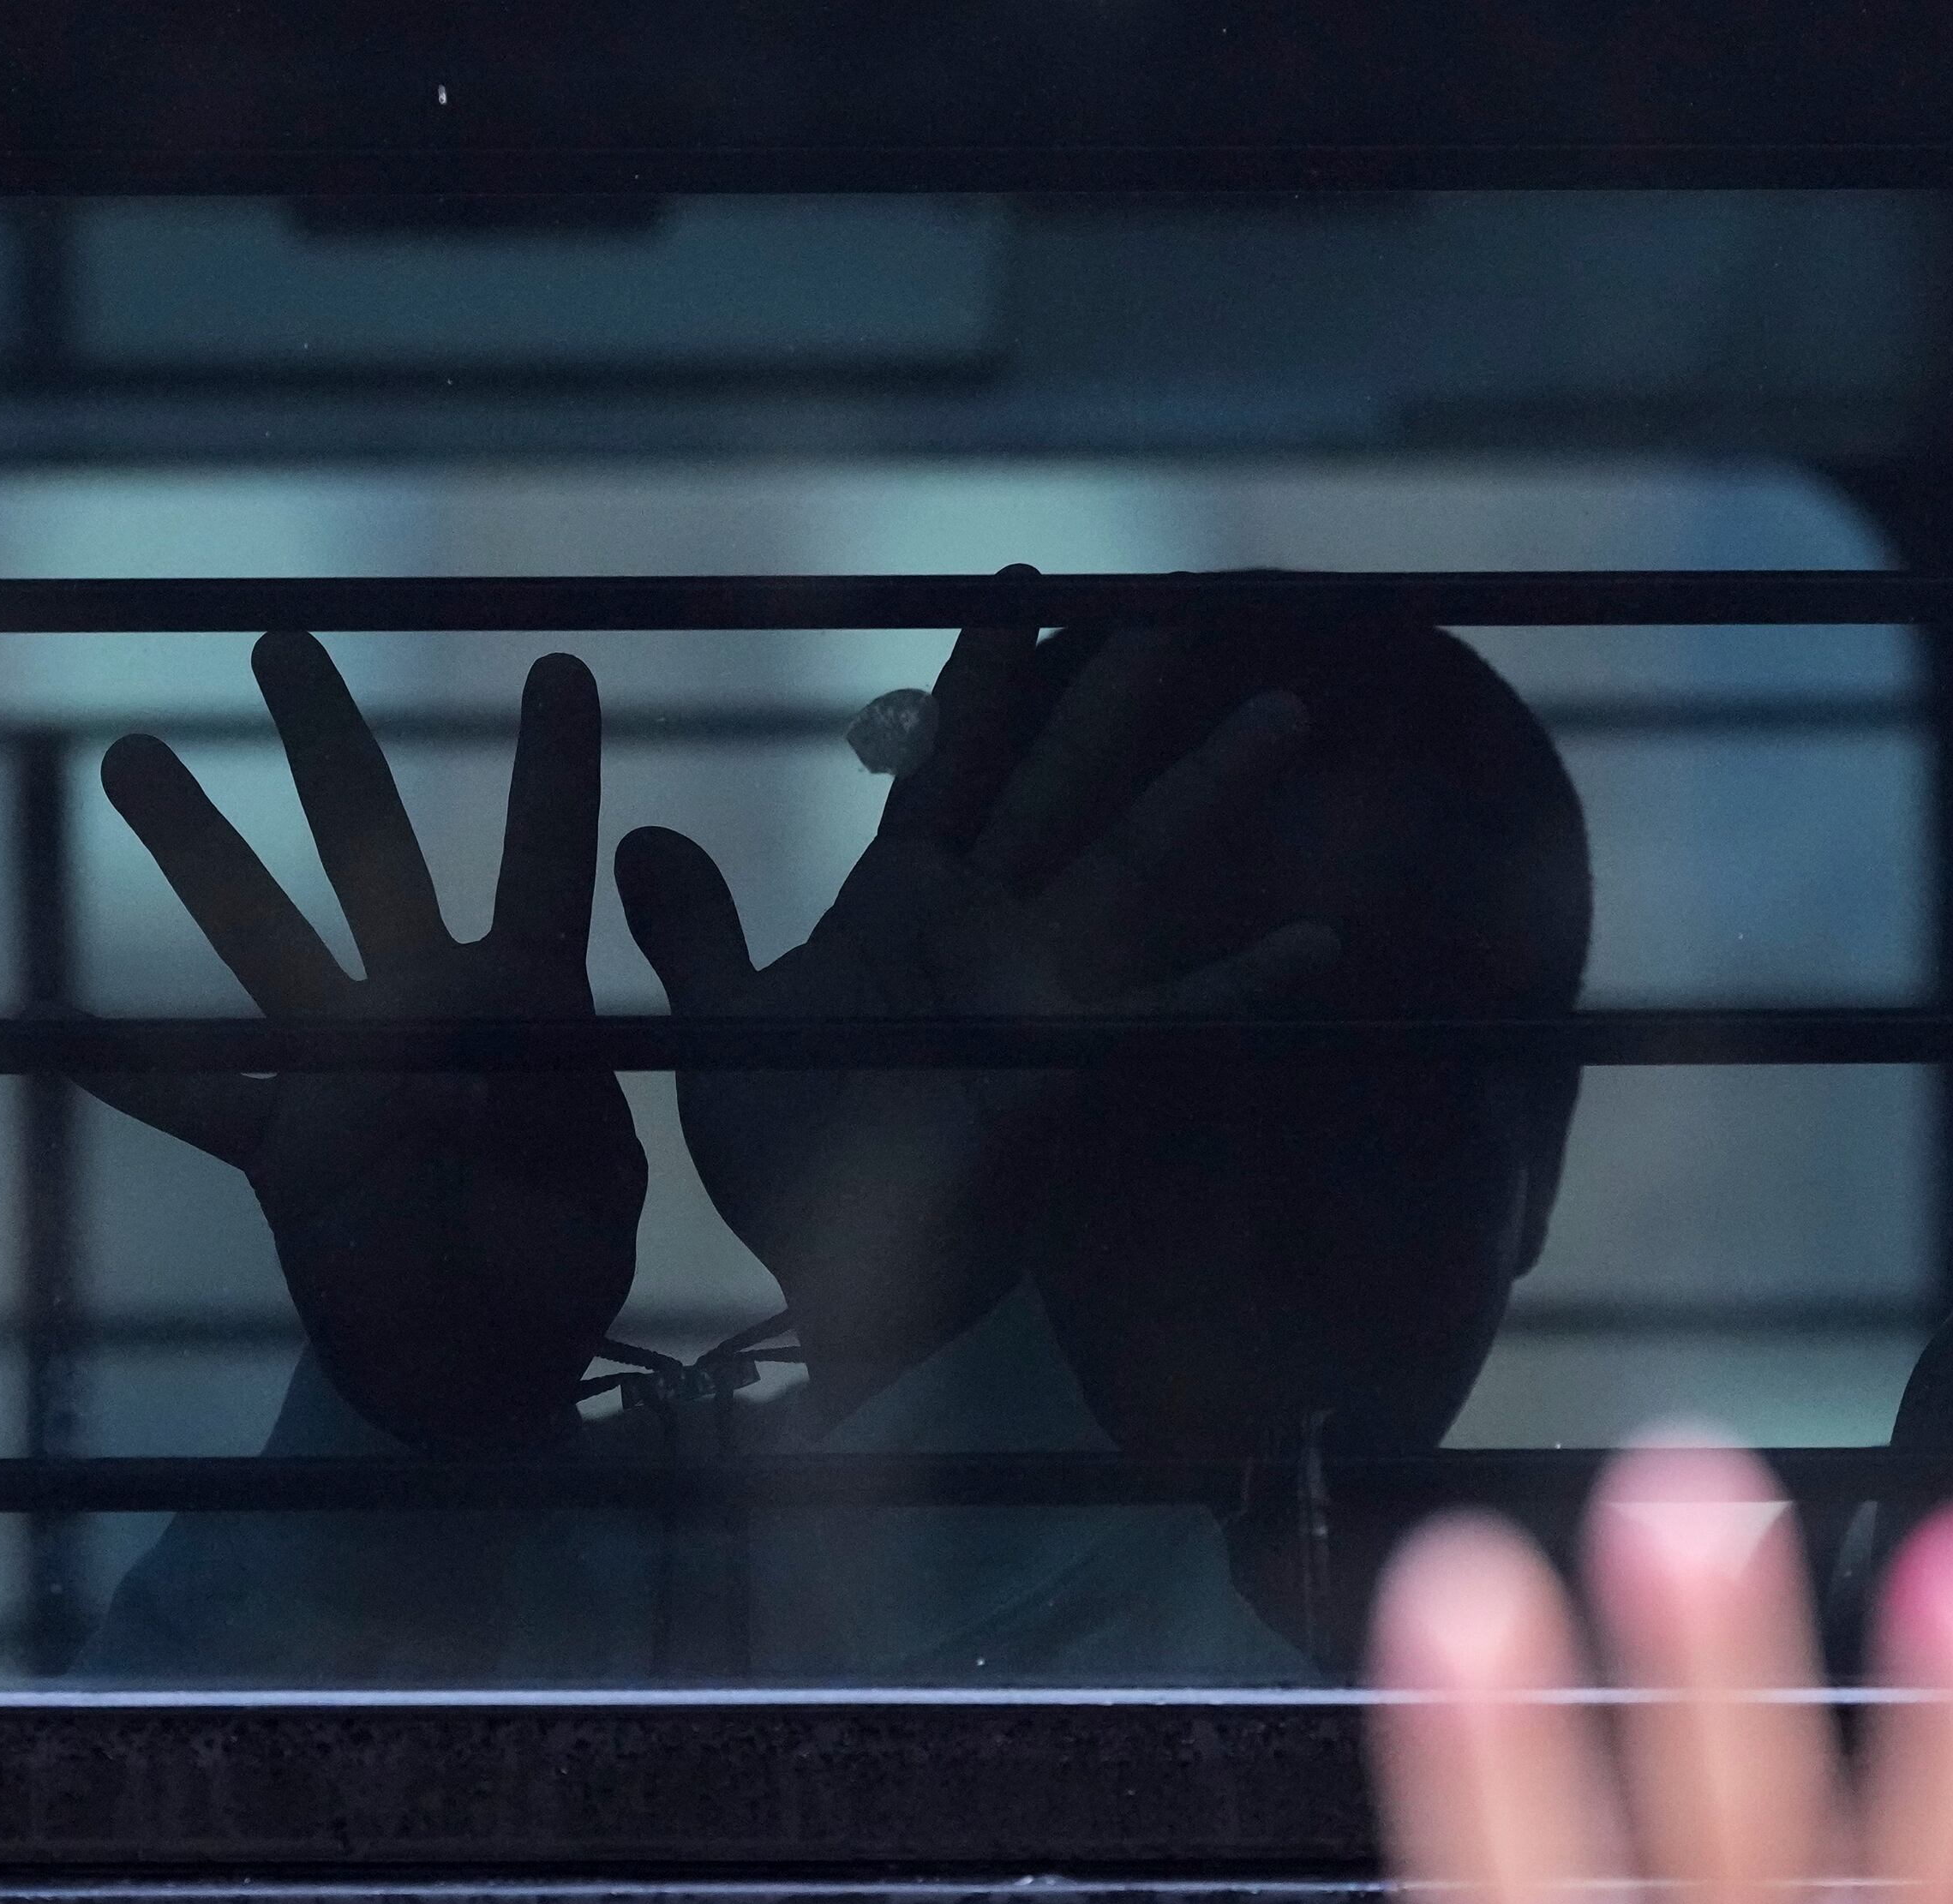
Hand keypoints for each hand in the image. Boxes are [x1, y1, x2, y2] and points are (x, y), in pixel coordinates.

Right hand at [88, 631, 643, 1452]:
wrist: (484, 1370)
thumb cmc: (558, 1267)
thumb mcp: (592, 1193)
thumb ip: (546, 1121)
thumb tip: (463, 1063)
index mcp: (524, 1004)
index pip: (544, 864)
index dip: (553, 771)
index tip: (561, 667)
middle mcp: (421, 1006)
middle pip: (370, 849)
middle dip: (326, 744)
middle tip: (282, 645)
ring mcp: (342, 1067)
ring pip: (261, 939)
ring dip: (198, 850)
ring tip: (135, 758)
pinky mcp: (284, 1145)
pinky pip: (201, 1099)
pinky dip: (137, 1073)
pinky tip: (63, 1035)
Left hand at [615, 575, 1333, 1401]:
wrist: (830, 1268)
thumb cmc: (789, 1158)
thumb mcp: (722, 1025)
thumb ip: (694, 934)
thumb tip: (638, 837)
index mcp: (899, 903)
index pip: (947, 762)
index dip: (981, 678)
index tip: (1013, 587)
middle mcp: (981, 926)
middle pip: (1058, 781)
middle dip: (1113, 696)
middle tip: (1175, 607)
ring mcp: (1035, 987)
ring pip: (1129, 863)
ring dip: (1204, 791)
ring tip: (1280, 712)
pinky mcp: (1066, 1063)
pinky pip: (1167, 1013)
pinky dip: (1239, 982)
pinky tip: (1313, 945)